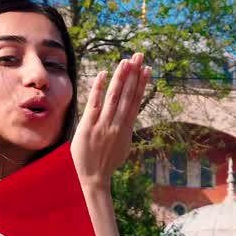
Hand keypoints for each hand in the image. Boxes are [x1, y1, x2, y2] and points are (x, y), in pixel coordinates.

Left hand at [73, 52, 150, 189]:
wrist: (91, 179)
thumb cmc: (105, 164)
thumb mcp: (121, 147)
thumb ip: (124, 131)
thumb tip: (129, 121)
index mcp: (127, 128)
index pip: (136, 101)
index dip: (141, 84)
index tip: (147, 69)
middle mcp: (117, 124)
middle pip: (128, 95)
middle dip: (134, 74)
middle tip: (139, 56)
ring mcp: (104, 124)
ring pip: (114, 97)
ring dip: (121, 78)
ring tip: (126, 61)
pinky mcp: (89, 126)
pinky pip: (95, 103)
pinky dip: (99, 89)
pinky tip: (104, 74)